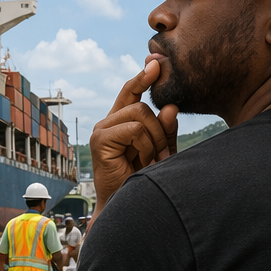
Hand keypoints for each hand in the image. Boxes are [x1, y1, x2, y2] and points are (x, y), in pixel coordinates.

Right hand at [90, 57, 177, 211]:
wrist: (130, 206)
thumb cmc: (145, 180)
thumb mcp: (162, 150)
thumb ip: (166, 129)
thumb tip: (171, 106)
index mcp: (121, 122)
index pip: (131, 92)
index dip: (142, 77)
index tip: (155, 63)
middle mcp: (108, 123)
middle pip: (142, 106)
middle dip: (160, 130)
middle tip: (162, 156)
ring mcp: (101, 130)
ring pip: (140, 116)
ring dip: (154, 140)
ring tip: (152, 162)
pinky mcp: (99, 140)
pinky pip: (134, 129)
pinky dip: (145, 146)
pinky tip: (142, 162)